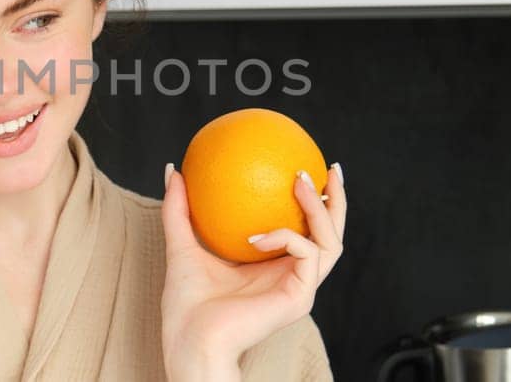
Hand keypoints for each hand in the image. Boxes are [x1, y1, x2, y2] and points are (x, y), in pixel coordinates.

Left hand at [159, 162, 345, 380]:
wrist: (191, 342)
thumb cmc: (187, 306)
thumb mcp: (182, 246)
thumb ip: (179, 210)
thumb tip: (174, 171)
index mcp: (274, 268)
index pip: (305, 231)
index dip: (314, 202)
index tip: (307, 170)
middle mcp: (293, 277)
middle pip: (331, 234)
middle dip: (336, 200)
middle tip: (329, 169)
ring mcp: (300, 288)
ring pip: (331, 242)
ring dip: (320, 209)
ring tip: (301, 183)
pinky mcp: (299, 297)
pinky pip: (306, 254)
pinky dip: (286, 236)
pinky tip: (256, 236)